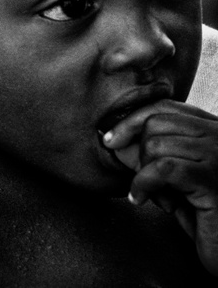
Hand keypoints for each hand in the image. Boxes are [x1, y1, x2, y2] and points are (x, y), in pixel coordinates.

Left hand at [102, 100, 217, 274]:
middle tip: (142, 178)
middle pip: (156, 122)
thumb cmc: (199, 211)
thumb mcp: (171, 175)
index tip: (110, 139)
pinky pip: (163, 168)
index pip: (165, 106)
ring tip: (150, 192)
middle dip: (137, 151)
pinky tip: (140, 199)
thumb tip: (112, 136)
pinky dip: (143, 183)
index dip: (132, 119)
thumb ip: (149, 152)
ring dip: (142, 171)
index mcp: (212, 128)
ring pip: (156, 144)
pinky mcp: (212, 180)